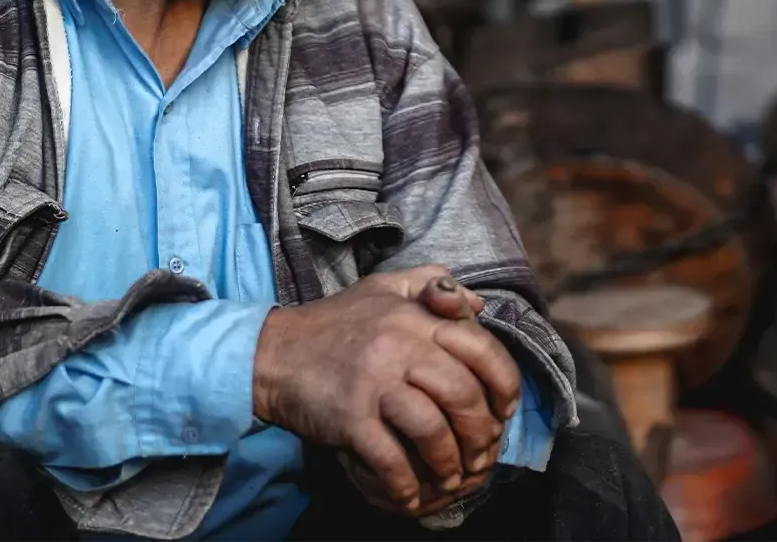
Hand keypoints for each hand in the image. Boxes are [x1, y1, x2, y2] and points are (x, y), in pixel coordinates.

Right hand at [253, 265, 519, 513]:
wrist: (272, 352)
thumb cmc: (334, 324)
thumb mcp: (383, 288)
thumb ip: (432, 284)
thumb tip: (478, 306)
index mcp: (413, 315)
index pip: (480, 348)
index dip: (504, 383)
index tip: (504, 409)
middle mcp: (398, 343)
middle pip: (463, 395)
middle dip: (481, 433)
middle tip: (481, 454)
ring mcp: (373, 381)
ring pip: (433, 430)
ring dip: (449, 464)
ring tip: (449, 476)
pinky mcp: (348, 416)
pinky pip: (391, 459)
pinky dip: (406, 484)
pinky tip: (410, 492)